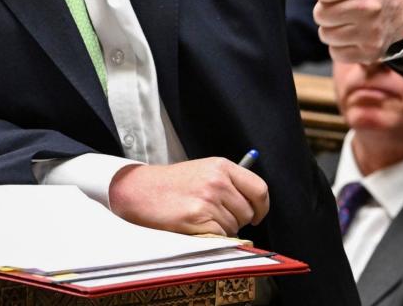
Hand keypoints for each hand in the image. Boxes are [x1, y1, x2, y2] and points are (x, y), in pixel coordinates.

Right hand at [108, 158, 268, 235]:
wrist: (140, 190)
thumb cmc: (171, 184)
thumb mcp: (203, 170)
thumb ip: (229, 182)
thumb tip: (256, 204)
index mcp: (221, 166)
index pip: (259, 189)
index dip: (261, 207)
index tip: (256, 214)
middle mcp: (217, 181)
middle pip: (248, 212)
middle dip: (236, 219)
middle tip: (215, 214)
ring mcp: (208, 200)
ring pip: (234, 227)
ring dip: (221, 228)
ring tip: (200, 217)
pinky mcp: (198, 218)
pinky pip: (220, 236)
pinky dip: (211, 236)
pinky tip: (194, 225)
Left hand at [314, 0, 402, 62]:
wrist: (402, 12)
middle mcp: (369, 9)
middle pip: (321, 13)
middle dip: (329, 7)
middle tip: (346, 2)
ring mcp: (370, 34)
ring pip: (326, 33)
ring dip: (334, 26)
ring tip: (351, 17)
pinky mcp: (368, 53)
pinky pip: (335, 51)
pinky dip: (341, 44)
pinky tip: (355, 32)